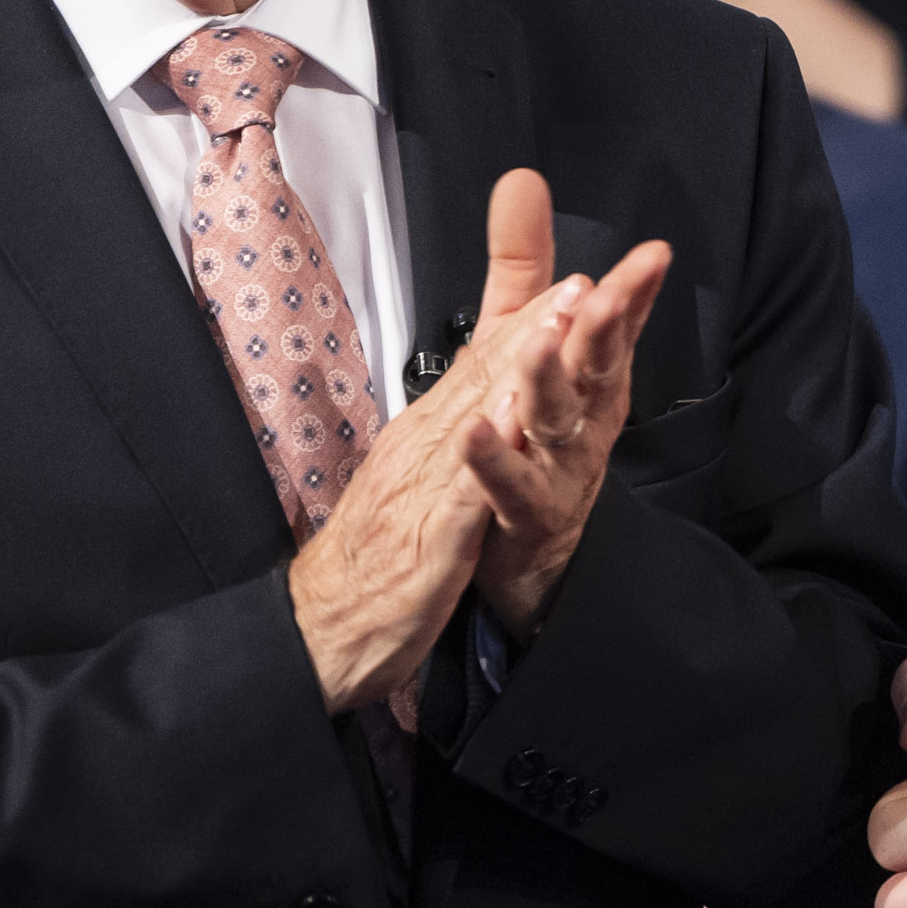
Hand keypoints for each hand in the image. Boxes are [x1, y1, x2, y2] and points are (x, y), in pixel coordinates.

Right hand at [277, 171, 669, 715]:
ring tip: (556, 326)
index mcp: (427, 436)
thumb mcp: (421, 481)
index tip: (574, 281)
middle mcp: (424, 449)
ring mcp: (424, 491)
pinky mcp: (428, 542)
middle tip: (580, 281)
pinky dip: (485, 454)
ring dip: (516, 368)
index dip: (528, 324)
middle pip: (484, 377)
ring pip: (475, 419)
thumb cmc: (378, 554)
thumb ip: (454, 433)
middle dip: (534, 326)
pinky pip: (461, 493)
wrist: (326, 626)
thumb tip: (487, 394)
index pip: (482, 368)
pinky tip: (510, 423)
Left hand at [452, 168, 670, 635]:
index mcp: (589, 377)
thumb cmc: (528, 437)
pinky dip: (493, 460)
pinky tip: (474, 431)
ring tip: (538, 343)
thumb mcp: (521, 340)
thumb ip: (522, 267)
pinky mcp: (526, 515)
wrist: (520, 553)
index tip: (654, 255)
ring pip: (557, 422)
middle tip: (609, 291)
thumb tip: (523, 179)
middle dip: (606, 329)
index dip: (634, 292)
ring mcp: (559, 470)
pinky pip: (509, 488)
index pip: (613, 325)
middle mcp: (585, 420)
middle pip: (597, 368)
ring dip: (549, 383)